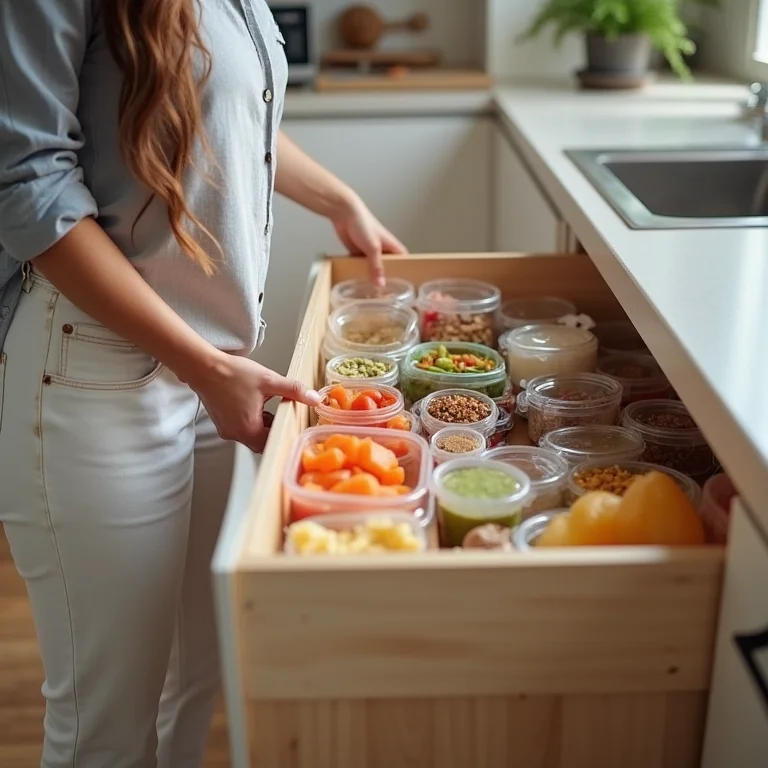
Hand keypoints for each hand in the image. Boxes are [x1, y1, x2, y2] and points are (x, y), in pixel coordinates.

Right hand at [191, 353, 320, 451]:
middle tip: (282, 413)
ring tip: (268, 405)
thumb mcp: (269, 380)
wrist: (204, 367)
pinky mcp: (221, 423)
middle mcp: (236, 434)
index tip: (293, 424)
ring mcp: (226, 430)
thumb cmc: (232, 374)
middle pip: (262, 442)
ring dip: (262, 424)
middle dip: (274, 429)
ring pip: (251, 435)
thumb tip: (314, 398)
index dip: (285, 434)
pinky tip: (254, 404)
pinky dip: (251, 420)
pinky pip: (241, 428)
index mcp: (248, 429)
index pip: (272, 444)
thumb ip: (294, 390)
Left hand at [331, 196, 407, 286]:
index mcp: (392, 246)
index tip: (403, 284)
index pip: (403, 260)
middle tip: (386, 292)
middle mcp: (383, 249)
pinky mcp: (357, 252)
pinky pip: (360, 265)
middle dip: (386, 277)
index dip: (404, 270)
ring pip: (373, 267)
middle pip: (387, 266)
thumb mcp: (373, 248)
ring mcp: (369, 251)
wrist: (344, 213)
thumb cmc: (364, 224)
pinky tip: (358, 282)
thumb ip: (376, 267)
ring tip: (372, 292)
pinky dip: (359, 271)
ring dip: (371, 276)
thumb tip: (381, 284)